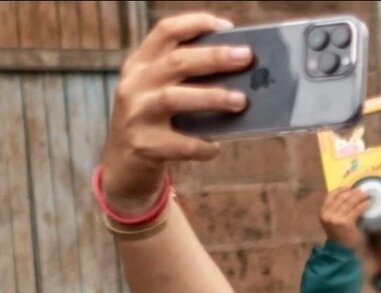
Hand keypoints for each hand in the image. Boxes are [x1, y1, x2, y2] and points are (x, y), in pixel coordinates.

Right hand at [99, 13, 250, 212]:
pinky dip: (203, 145)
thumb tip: (241, 75)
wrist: (123, 166)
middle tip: (245, 57)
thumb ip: (189, 81)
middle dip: (214, 57)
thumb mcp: (161, 93)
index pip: (166, 32)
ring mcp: (136, 115)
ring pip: (175, 98)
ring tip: (240, 100)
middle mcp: (135, 84)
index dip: (196, 24)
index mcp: (141, 64)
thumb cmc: (156, 124)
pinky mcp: (144, 145)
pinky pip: (180, 144)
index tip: (227, 27)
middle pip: (176, 62)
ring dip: (211, 97)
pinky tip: (216, 146)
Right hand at [319, 187, 368, 246]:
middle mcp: (327, 214)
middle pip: (341, 197)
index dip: (342, 189)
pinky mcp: (345, 223)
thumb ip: (337, 209)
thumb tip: (349, 195)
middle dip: (353, 192)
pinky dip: (364, 205)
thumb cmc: (340, 236)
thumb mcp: (334, 221)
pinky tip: (368, 203)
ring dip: (359, 197)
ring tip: (367, 195)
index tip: (351, 188)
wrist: (341, 252)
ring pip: (349, 201)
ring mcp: (336, 218)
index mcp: (323, 212)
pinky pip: (356, 209)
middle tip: (363, 191)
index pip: (331, 195)